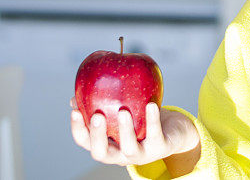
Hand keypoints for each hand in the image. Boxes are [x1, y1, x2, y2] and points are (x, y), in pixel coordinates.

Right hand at [69, 95, 198, 166]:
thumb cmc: (143, 120)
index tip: (75, 111)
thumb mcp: (123, 112)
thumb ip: (103, 105)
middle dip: (97, 136)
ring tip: (123, 111)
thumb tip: (76, 96)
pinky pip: (155, 135)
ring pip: (129, 148)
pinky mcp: (160, 148)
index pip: (86, 142)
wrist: (174, 132)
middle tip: (97, 115)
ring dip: (125, 130)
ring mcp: (141, 154)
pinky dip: (152, 120)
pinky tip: (150, 105)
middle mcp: (121, 154)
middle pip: (102, 153)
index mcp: (109, 145)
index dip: (78, 129)